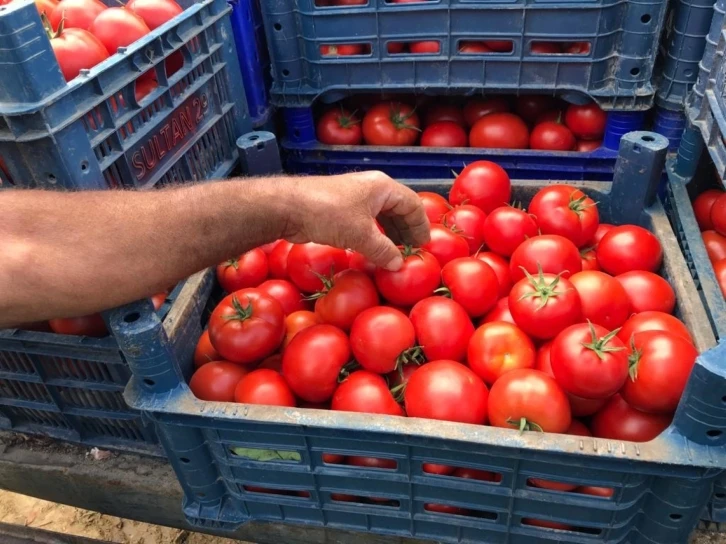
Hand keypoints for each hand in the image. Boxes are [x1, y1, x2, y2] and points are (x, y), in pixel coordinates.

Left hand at [280, 171, 430, 270]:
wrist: (289, 206)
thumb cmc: (329, 213)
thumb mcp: (361, 235)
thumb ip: (383, 250)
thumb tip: (398, 264)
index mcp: (382, 187)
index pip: (412, 204)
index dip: (420, 226)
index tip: (423, 245)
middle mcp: (371, 188)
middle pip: (398, 208)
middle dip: (406, 230)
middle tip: (411, 251)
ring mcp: (355, 196)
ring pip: (381, 215)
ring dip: (390, 234)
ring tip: (394, 253)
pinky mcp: (340, 208)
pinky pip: (366, 221)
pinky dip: (374, 234)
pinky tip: (373, 249)